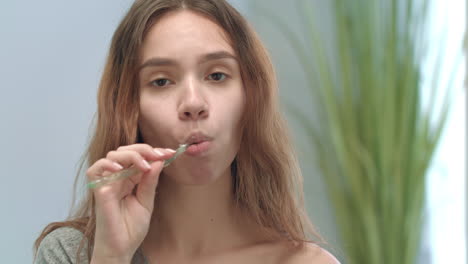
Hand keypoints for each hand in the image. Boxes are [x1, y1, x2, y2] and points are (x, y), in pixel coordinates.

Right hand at [86, 144, 174, 261]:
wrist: (121, 249)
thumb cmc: (131, 229)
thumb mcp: (147, 202)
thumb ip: (150, 182)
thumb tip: (158, 161)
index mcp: (130, 179)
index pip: (140, 157)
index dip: (154, 152)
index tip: (170, 152)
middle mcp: (118, 178)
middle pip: (126, 151)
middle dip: (145, 150)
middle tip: (160, 155)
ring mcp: (107, 183)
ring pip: (113, 155)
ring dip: (131, 155)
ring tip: (145, 165)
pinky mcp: (98, 191)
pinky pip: (95, 170)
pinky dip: (106, 164)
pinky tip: (120, 168)